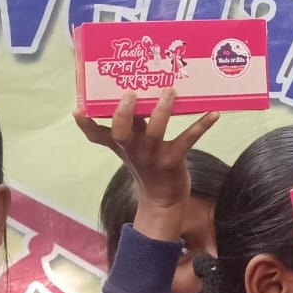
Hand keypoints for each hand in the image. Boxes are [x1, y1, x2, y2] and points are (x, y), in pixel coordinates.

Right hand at [74, 89, 217, 238]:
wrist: (162, 200)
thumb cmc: (145, 164)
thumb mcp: (130, 147)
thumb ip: (128, 124)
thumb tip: (127, 94)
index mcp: (121, 144)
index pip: (96, 135)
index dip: (86, 123)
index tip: (78, 110)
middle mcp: (133, 149)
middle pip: (122, 131)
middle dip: (124, 112)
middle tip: (130, 93)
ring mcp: (153, 155)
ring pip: (154, 132)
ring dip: (162, 111)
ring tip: (169, 92)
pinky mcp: (173, 160)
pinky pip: (187, 140)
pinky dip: (201, 125)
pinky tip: (214, 113)